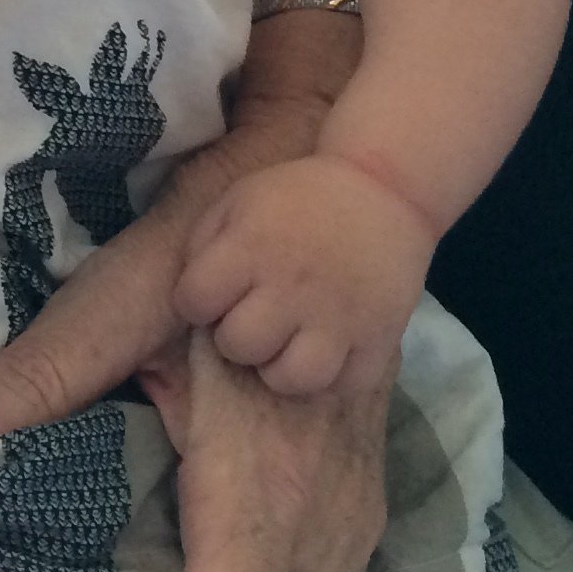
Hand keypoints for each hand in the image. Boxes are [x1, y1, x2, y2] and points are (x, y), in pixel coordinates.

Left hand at [174, 154, 433, 396]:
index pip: (194, 302)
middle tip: (253, 319)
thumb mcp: (237, 201)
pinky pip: (345, 385)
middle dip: (234, 338)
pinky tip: (325, 351)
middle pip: (239, 347)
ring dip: (279, 368)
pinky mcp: (380, 337)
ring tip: (285, 344)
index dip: (195, 302)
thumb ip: (203, 248)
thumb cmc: (296, 196)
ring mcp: (340, 318)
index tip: (213, 295)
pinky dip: (331, 377)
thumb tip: (191, 301)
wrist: (381, 186)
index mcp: (251, 247)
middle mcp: (293, 287)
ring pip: (292, 379)